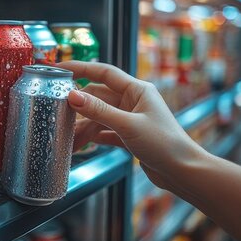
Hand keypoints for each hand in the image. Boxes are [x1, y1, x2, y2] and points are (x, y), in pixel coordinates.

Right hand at [57, 61, 207, 187]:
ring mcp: (131, 118)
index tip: (60, 69)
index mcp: (137, 90)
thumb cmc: (164, 144)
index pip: (104, 72)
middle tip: (57, 112)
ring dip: (84, 126)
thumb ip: (98, 111)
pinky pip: (105, 131)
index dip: (80, 69)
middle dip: (79, 105)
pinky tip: (81, 143)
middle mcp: (134, 101)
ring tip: (68, 138)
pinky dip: (93, 137)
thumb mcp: (127, 125)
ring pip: (100, 117)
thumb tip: (73, 96)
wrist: (183, 172)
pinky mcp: (130, 136)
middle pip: (98, 96)